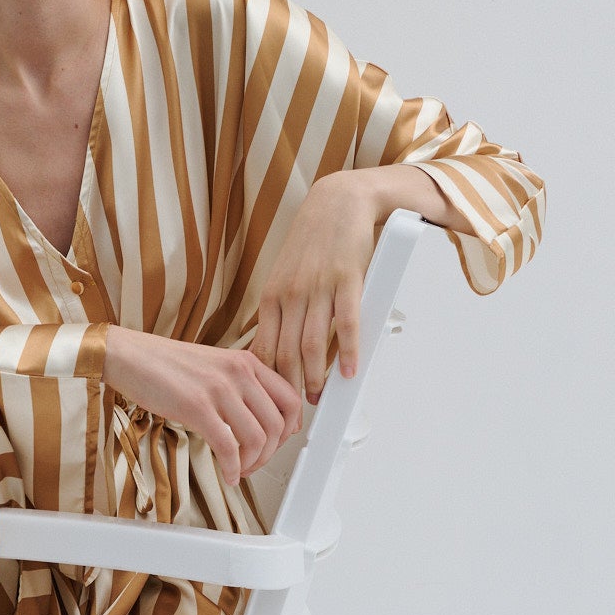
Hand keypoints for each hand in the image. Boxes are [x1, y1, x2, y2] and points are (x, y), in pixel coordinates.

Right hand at [99, 327, 302, 486]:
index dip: (290, 428)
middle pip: (278, 424)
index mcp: (246, 362)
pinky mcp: (198, 407)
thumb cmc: (166, 364)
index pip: (290, 399)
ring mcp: (219, 389)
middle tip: (256, 463)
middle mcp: (239, 373)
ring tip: (240, 470)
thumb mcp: (215, 364)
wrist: (130, 355)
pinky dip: (233, 468)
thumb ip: (240, 384)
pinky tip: (228, 474)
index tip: (279, 443)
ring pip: (258, 438)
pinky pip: (229, 447)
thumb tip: (257, 416)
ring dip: (252, 464)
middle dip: (271, 453)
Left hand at [252, 168, 393, 402]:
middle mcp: (291, 294)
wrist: (337, 202)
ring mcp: (318, 288)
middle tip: (295, 413)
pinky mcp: (346, 280)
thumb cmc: (313, 241)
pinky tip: (349, 371)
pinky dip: (348, 350)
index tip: (272, 403)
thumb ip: (280, 311)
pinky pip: (346, 323)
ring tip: (319, 397)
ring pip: (312, 344)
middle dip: (289, 389)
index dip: (267, 383)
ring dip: (316, 377)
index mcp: (272, 297)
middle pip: (286, 353)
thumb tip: (274, 348)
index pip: (264, 349)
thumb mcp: (285, 276)